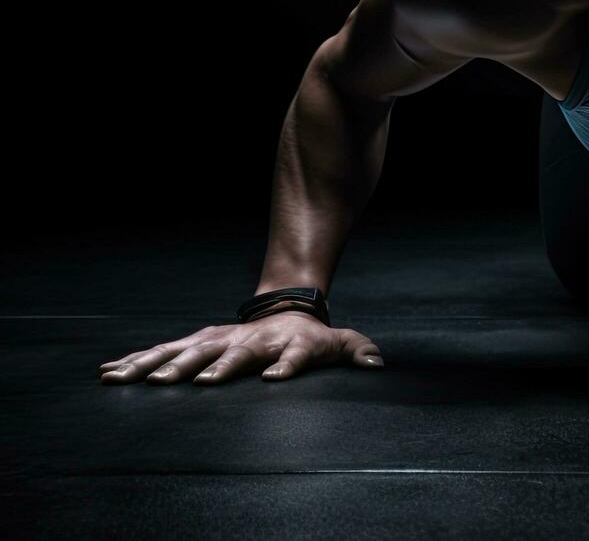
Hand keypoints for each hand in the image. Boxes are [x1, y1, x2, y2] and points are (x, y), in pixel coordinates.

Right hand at [98, 311, 385, 384]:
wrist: (286, 308)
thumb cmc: (312, 337)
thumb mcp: (339, 343)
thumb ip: (357, 351)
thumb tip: (377, 363)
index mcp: (287, 344)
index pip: (290, 356)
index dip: (286, 366)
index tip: (275, 378)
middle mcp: (249, 341)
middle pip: (229, 354)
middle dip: (208, 367)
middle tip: (185, 383)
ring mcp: (220, 339)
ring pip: (186, 351)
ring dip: (159, 365)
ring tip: (129, 378)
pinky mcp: (198, 342)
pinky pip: (162, 351)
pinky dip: (136, 360)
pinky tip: (109, 372)